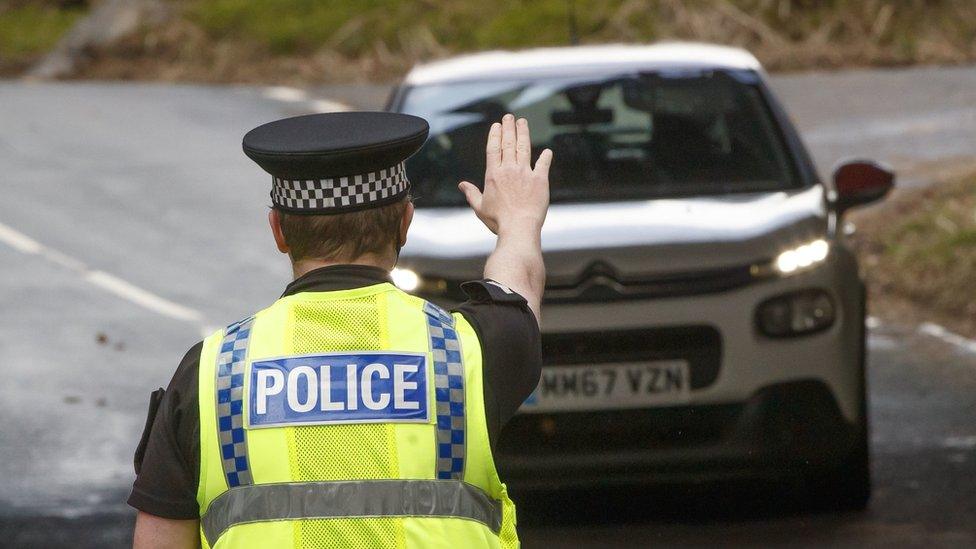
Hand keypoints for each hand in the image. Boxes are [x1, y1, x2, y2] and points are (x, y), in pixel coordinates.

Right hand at [458, 114, 551, 235]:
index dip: (495, 135)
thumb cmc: (498, 221)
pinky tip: (547, 151)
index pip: (494, 149)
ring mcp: (525, 173)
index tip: (497, 125)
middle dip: (509, 128)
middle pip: (509, 143)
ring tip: (523, 122)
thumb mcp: (479, 207)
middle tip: (509, 117)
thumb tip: (461, 185)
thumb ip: (471, 194)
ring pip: (524, 148)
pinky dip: (546, 157)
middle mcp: (509, 170)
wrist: (519, 227)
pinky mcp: (540, 180)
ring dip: (523, 133)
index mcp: (493, 175)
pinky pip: (543, 164)